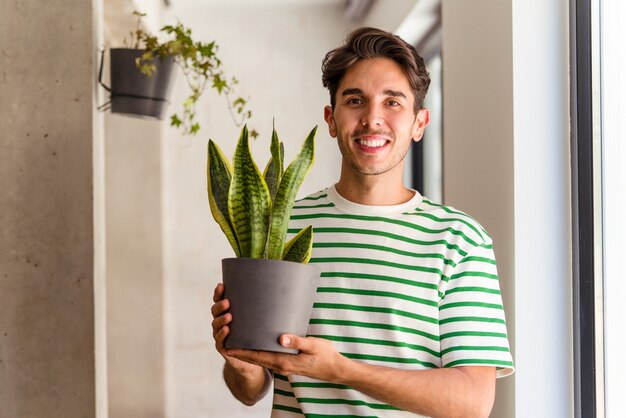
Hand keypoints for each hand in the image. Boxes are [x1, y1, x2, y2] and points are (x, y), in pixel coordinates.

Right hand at [211, 283, 262, 374]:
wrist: (251, 358)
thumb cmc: (255, 334)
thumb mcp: (258, 320)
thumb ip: (262, 308)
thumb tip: (281, 292)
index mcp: (227, 312)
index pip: (219, 300)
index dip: (218, 293)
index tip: (221, 285)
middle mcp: (220, 322)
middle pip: (215, 311)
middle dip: (220, 306)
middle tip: (228, 302)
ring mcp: (220, 334)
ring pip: (215, 324)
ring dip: (221, 320)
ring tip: (229, 316)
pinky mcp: (222, 347)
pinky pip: (219, 340)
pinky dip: (222, 334)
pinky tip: (227, 329)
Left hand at [226, 334, 346, 381]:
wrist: (335, 369)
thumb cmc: (326, 356)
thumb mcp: (313, 345)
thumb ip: (297, 341)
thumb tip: (281, 338)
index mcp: (285, 361)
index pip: (259, 357)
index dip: (243, 352)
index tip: (230, 347)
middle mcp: (282, 366)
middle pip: (257, 360)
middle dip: (241, 354)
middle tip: (227, 345)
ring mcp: (285, 367)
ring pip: (262, 361)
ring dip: (249, 355)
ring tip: (237, 347)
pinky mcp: (289, 365)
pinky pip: (269, 361)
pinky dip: (259, 356)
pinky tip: (257, 349)